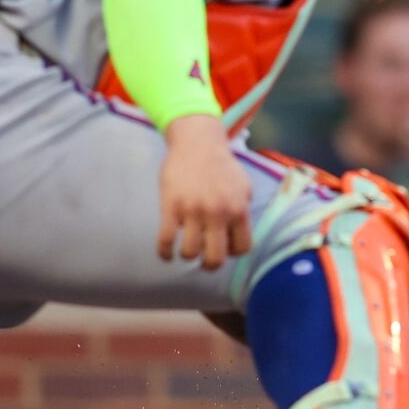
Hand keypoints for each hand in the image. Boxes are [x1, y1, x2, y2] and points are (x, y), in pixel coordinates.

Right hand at [157, 114, 252, 270]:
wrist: (197, 143)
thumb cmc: (221, 166)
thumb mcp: (244, 187)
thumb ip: (243, 211)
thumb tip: (239, 237)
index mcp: (239, 209)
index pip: (242, 249)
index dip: (233, 253)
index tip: (225, 247)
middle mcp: (218, 212)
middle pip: (215, 258)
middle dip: (210, 265)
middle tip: (204, 260)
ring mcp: (193, 210)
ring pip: (189, 253)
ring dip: (187, 255)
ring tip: (186, 249)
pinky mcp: (170, 206)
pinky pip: (165, 241)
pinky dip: (164, 253)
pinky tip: (166, 253)